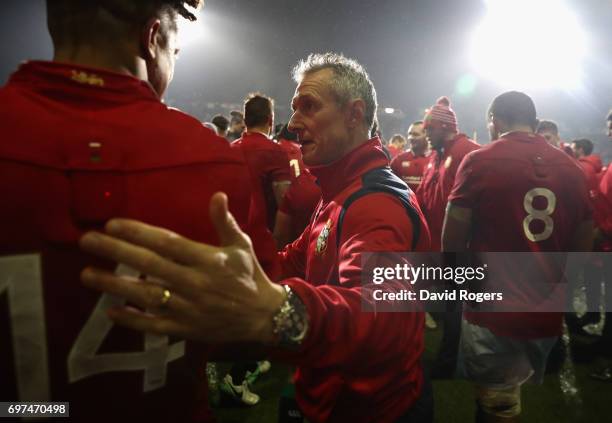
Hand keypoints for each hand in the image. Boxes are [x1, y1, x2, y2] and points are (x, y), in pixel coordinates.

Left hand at [79, 192, 286, 344]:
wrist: (263, 316)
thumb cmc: (249, 275)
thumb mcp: (241, 245)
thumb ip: (224, 221)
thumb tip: (217, 195)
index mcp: (208, 259)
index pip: (167, 243)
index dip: (139, 233)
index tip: (112, 224)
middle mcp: (195, 282)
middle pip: (149, 265)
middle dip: (116, 252)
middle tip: (86, 241)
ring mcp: (189, 308)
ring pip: (146, 295)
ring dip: (115, 285)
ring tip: (87, 275)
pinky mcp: (186, 328)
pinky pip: (155, 325)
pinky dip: (132, 320)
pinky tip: (110, 311)